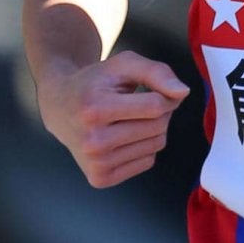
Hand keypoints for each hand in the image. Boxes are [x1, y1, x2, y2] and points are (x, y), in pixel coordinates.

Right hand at [36, 50, 189, 187]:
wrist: (60, 106)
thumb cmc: (95, 82)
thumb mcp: (123, 64)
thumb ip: (157, 72)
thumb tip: (183, 93)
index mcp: (94, 110)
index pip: (156, 106)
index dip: (165, 94)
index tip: (152, 88)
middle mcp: (92, 142)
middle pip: (158, 126)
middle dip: (160, 111)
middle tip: (138, 102)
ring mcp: (95, 164)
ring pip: (157, 144)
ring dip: (152, 128)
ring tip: (128, 117)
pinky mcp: (100, 178)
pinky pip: (148, 161)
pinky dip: (144, 146)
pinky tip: (122, 135)